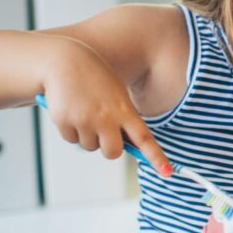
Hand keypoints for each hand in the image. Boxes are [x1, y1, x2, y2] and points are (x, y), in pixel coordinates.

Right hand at [41, 40, 171, 175]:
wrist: (64, 60)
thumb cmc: (96, 79)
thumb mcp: (116, 95)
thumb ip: (122, 119)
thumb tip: (123, 147)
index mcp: (125, 110)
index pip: (144, 139)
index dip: (156, 157)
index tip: (168, 172)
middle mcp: (106, 118)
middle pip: (113, 152)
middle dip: (109, 148)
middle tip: (104, 132)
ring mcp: (85, 121)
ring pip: (90, 147)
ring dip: (88, 136)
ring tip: (84, 110)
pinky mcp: (65, 122)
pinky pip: (71, 139)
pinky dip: (71, 130)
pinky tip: (71, 109)